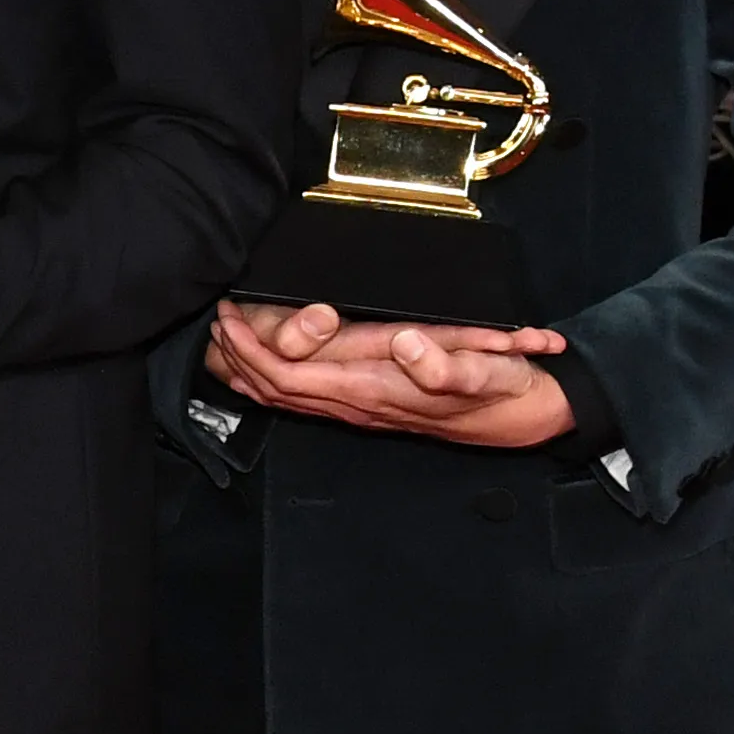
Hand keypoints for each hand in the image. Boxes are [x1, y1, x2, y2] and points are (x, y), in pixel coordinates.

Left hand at [204, 298, 577, 445]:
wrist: (519, 415)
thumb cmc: (499, 386)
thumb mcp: (486, 370)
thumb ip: (446, 364)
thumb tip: (406, 344)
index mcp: (373, 390)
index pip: (291, 377)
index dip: (253, 351)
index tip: (229, 318)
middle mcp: (356, 406)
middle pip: (275, 391)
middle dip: (237, 356)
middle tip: (214, 318)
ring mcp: (358, 410)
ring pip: (284, 399)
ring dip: (248, 369)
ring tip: (222, 337)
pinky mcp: (365, 405)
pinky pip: (303, 400)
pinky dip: (270, 383)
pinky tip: (256, 368)